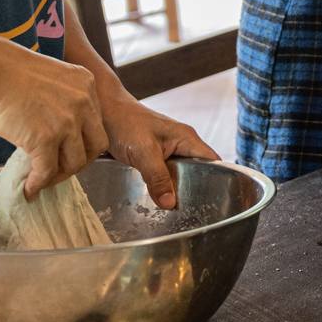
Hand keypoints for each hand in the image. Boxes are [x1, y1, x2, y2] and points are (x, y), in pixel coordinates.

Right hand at [0, 43, 108, 199]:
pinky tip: (29, 188)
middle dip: (80, 160)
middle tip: (61, 168)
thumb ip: (58, 101)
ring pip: (75, 162)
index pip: (95, 121)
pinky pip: (47, 171)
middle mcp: (83, 103)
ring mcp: (67, 122)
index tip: (67, 148)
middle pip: (96, 144)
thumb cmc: (4, 70)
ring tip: (43, 179)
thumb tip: (50, 129)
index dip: (83, 139)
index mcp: (84, 84)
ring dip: (60, 175)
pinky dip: (38, 184)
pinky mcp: (46, 139)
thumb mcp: (47, 79)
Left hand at [101, 93, 216, 210]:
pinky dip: (161, 185)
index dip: (218, 181)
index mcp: (187, 138)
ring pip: (179, 175)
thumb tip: (170, 203)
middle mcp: (181, 144)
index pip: (213, 162)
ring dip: (174, 189)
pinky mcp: (155, 156)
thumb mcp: (143, 152)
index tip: (213, 202)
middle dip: (192, 190)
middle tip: (187, 211)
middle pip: (197, 172)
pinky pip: (165, 174)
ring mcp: (168, 150)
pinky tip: (155, 196)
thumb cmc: (124, 122)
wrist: (103, 110)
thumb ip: (157, 178)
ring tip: (171, 209)